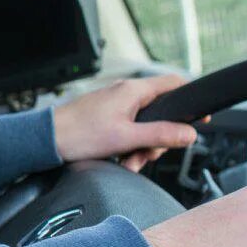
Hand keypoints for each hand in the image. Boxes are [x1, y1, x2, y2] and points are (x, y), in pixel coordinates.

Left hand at [52, 74, 199, 168]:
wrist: (47, 140)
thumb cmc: (80, 134)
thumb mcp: (127, 137)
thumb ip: (161, 134)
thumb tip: (189, 134)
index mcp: (134, 91)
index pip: (174, 85)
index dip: (190, 101)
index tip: (199, 119)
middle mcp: (126, 94)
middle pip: (161, 113)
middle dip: (158, 139)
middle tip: (148, 154)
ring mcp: (116, 106)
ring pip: (144, 127)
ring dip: (142, 148)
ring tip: (129, 162)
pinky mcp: (107, 118)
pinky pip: (129, 132)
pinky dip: (129, 147)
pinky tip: (121, 161)